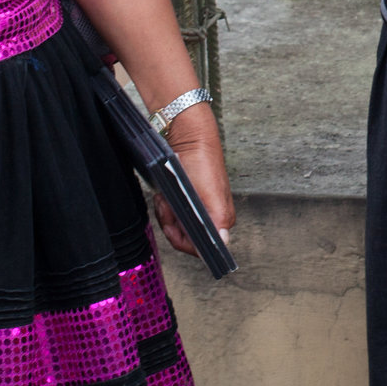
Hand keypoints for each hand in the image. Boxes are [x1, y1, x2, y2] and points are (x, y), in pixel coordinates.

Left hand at [153, 101, 235, 247]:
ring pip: (178, 227)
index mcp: (221, 220)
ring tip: (164, 198)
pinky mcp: (187, 201)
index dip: (182, 239)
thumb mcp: (209, 191)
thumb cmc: (202, 161)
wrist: (189, 137)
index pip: (199, 248)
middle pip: (186, 238)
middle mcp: (212, 217)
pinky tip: (163, 196)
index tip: (172, 222)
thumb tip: (223, 242)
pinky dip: (166, 208)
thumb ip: (216, 218)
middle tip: (166, 205)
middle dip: (171, 225)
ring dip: (167, 215)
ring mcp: (198, 209)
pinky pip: (173, 215)